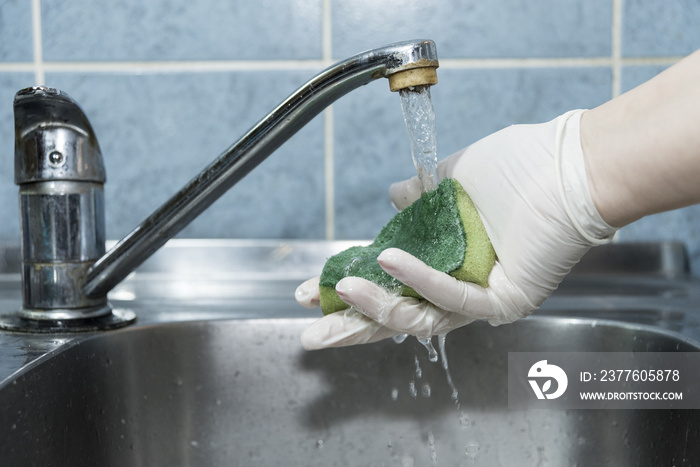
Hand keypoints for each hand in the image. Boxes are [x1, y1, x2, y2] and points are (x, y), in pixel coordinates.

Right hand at [296, 110, 615, 349]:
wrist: (571, 164)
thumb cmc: (521, 167)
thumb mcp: (456, 177)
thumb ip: (422, 194)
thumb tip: (393, 197)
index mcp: (449, 259)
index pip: (392, 286)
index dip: (351, 289)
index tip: (313, 288)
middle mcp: (464, 284)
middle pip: (399, 317)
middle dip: (352, 326)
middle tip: (312, 333)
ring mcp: (483, 296)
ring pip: (421, 317)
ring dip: (377, 305)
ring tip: (341, 288)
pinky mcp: (504, 299)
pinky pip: (454, 297)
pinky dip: (419, 279)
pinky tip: (387, 261)